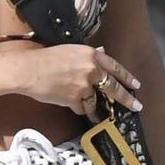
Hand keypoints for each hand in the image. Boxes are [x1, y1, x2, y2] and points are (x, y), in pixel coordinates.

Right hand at [15, 44, 142, 116]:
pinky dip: (79, 109)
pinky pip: (81, 108)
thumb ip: (88, 54)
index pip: (115, 67)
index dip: (127, 77)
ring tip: (97, 115)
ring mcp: (84, 86)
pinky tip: (75, 108)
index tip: (136, 86)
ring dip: (95, 108)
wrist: (29, 70)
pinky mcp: (75, 99)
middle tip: (136, 106)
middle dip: (126, 99)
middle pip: (113, 87)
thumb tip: (102, 52)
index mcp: (91, 55)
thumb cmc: (45, 58)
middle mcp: (91, 70)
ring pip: (95, 101)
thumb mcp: (70, 50)